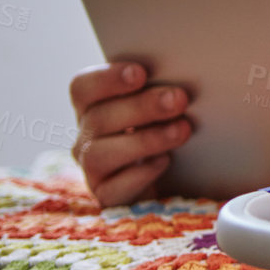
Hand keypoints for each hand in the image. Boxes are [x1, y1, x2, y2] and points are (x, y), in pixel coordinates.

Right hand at [69, 62, 192, 206]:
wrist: (175, 180)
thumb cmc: (167, 129)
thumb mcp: (164, 107)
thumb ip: (163, 90)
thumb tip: (186, 77)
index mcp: (94, 106)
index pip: (83, 87)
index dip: (107, 78)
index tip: (140, 73)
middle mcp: (88, 135)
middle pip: (99, 117)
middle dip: (141, 106)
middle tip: (179, 98)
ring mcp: (93, 168)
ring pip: (101, 153)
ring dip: (145, 139)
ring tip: (182, 130)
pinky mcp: (106, 196)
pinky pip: (113, 188)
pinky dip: (141, 174)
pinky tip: (165, 162)